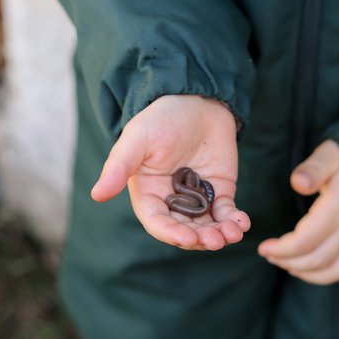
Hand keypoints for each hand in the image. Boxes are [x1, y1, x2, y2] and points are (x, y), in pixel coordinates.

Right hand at [91, 94, 250, 250]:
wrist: (197, 98)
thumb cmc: (162, 117)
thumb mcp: (138, 138)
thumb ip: (119, 167)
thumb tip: (96, 195)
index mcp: (149, 193)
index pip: (157, 222)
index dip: (171, 233)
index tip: (187, 238)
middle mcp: (171, 201)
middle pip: (184, 230)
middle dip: (200, 238)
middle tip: (216, 240)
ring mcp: (197, 198)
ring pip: (206, 226)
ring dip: (219, 235)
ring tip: (232, 233)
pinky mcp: (219, 190)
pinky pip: (226, 212)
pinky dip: (234, 221)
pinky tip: (241, 223)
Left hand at [257, 140, 338, 284]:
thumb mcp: (330, 155)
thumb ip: (312, 168)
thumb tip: (296, 182)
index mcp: (337, 209)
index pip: (304, 241)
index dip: (282, 249)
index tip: (264, 247)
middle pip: (315, 259)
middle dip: (287, 261)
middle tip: (269, 255)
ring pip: (332, 270)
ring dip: (305, 272)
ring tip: (286, 264)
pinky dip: (328, 276)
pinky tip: (311, 271)